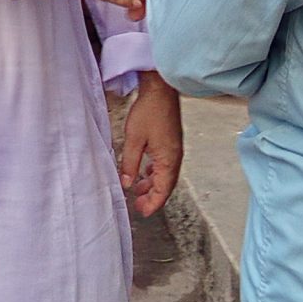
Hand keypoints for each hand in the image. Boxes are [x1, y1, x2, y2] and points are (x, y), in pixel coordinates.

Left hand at [119, 76, 184, 217]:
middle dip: (152, 197)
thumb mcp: (133, 140)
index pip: (163, 190)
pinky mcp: (170, 142)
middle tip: (138, 205)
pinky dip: (154, 172)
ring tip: (138, 190)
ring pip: (164, 174)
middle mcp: (175, 157)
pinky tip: (144, 171)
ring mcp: (173, 149)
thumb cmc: (149, 111)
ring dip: (152, 184)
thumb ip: (130, 164)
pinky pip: (164, 164)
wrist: (160, 89)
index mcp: (169, 159)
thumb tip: (127, 184)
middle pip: (165, 184)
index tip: (143, 212)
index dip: (153, 203)